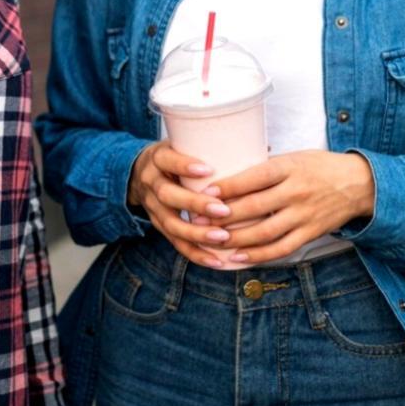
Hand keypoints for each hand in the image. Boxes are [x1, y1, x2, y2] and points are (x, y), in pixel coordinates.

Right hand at [125, 141, 240, 268]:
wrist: (138, 172)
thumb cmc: (175, 156)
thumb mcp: (184, 144)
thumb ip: (216, 148)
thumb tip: (266, 148)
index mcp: (158, 158)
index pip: (167, 160)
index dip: (184, 165)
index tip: (208, 169)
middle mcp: (151, 182)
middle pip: (167, 195)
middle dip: (195, 204)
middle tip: (223, 209)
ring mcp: (152, 207)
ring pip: (170, 224)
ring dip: (197, 233)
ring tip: (222, 237)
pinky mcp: (158, 226)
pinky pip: (175, 243)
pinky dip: (195, 253)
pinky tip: (215, 261)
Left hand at [209, 151, 375, 264]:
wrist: (360, 183)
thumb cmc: (319, 166)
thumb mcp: (294, 157)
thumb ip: (266, 167)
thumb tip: (227, 172)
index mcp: (290, 168)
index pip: (255, 177)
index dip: (229, 186)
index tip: (205, 192)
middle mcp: (297, 192)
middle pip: (255, 207)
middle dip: (224, 215)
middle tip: (198, 219)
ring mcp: (304, 215)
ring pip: (265, 232)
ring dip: (236, 239)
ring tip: (212, 241)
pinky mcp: (311, 233)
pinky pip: (281, 248)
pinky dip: (258, 255)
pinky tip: (237, 258)